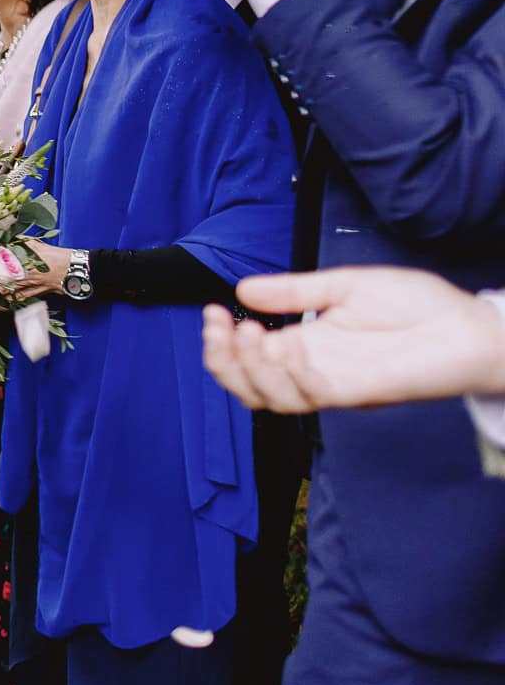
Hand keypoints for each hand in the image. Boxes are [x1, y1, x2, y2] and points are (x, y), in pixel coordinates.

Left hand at [11, 242, 71, 300]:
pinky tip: (12, 302)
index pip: (8, 271)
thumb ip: (28, 242)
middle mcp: (31, 278)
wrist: (77, 269)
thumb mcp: (43, 247)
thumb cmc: (61, 257)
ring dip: (6, 296)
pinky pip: (29, 297)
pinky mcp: (44, 291)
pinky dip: (19, 300)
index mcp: (29, 266)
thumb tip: (17, 237)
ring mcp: (37, 286)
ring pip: (18, 292)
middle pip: (11, 284)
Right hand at [203, 268, 504, 413]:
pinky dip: (291, 373)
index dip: (221, 342)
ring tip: (255, 334)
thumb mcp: (346, 285)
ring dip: (250, 368)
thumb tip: (243, 290)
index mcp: (306, 343)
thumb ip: (295, 290)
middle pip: (247, 387)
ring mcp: (333, 384)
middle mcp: (312, 369)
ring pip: (271, 399)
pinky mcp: (357, 392)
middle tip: (219, 325)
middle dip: (222, 360)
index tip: (214, 311)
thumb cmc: (419, 306)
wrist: (471, 327)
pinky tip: (292, 344)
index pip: (248, 358)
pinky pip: (311, 395)